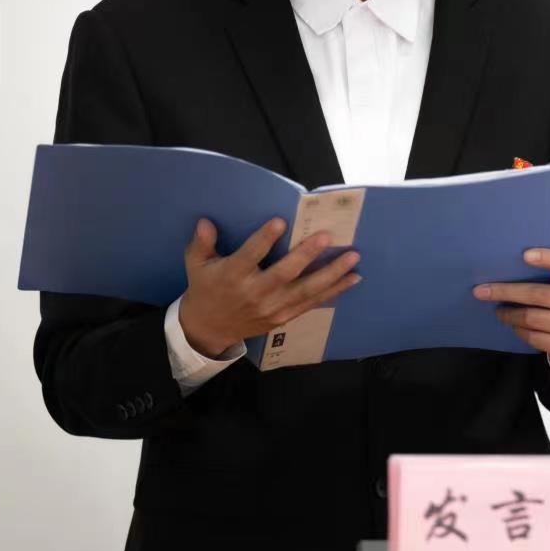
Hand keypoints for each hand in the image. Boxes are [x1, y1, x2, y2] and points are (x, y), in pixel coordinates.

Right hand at [178, 217, 360, 356]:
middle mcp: (254, 293)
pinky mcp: (284, 317)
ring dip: (332, 274)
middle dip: (306, 255)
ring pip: (305, 290)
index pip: (250, 255)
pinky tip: (352, 278)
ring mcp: (272, 308)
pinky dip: (334, 291)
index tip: (280, 221)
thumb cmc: (205, 288)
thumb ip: (202, 243)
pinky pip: (312, 303)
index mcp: (232, 276)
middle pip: (284, 274)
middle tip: (327, 236)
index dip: (264, 239)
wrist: (208, 328)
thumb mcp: (196, 264)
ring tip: (353, 258)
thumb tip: (205, 222)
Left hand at [474, 249, 549, 366]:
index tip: (524, 255)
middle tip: (482, 291)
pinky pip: (536, 338)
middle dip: (506, 292)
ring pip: (532, 318)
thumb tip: (510, 265)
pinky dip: (520, 331)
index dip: (548, 258)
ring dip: (509, 315)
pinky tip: (514, 325)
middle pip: (538, 294)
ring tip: (499, 311)